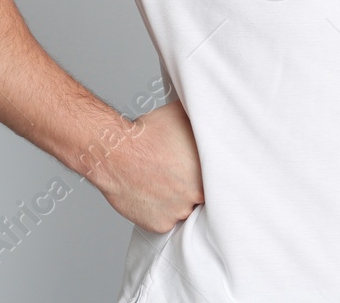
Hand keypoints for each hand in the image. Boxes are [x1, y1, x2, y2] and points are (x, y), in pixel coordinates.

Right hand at [93, 99, 204, 233]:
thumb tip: (214, 115)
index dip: (212, 176)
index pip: (223, 181)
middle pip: (204, 198)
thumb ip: (203, 122)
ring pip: (185, 210)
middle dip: (195, 188)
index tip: (203, 171)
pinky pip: (166, 221)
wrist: (116, 151)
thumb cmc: (148, 132)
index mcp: (209, 171)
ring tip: (164, 182)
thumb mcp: (183, 116)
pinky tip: (153, 193)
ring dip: (178, 201)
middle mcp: (197, 195)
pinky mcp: (160, 224)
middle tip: (180, 176)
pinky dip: (161, 211)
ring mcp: (179, 212)